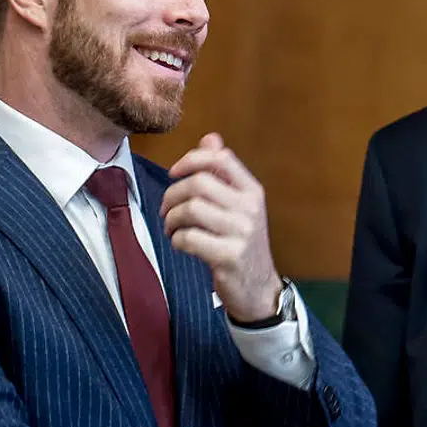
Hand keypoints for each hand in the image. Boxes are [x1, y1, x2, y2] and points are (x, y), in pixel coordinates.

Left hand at [162, 134, 282, 321]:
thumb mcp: (238, 206)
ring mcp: (242, 233)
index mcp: (253, 191)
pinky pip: (189, 238)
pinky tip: (181, 245)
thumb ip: (223, 173)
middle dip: (173, 195)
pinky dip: (177, 240)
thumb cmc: (241, 243)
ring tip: (172, 229)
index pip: (220, 159)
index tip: (174, 173)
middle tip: (167, 210)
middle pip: (199, 183)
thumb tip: (210, 138)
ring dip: (172, 219)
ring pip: (191, 209)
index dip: (191, 160)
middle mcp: (250, 208)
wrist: (258, 289)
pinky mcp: (229, 257)